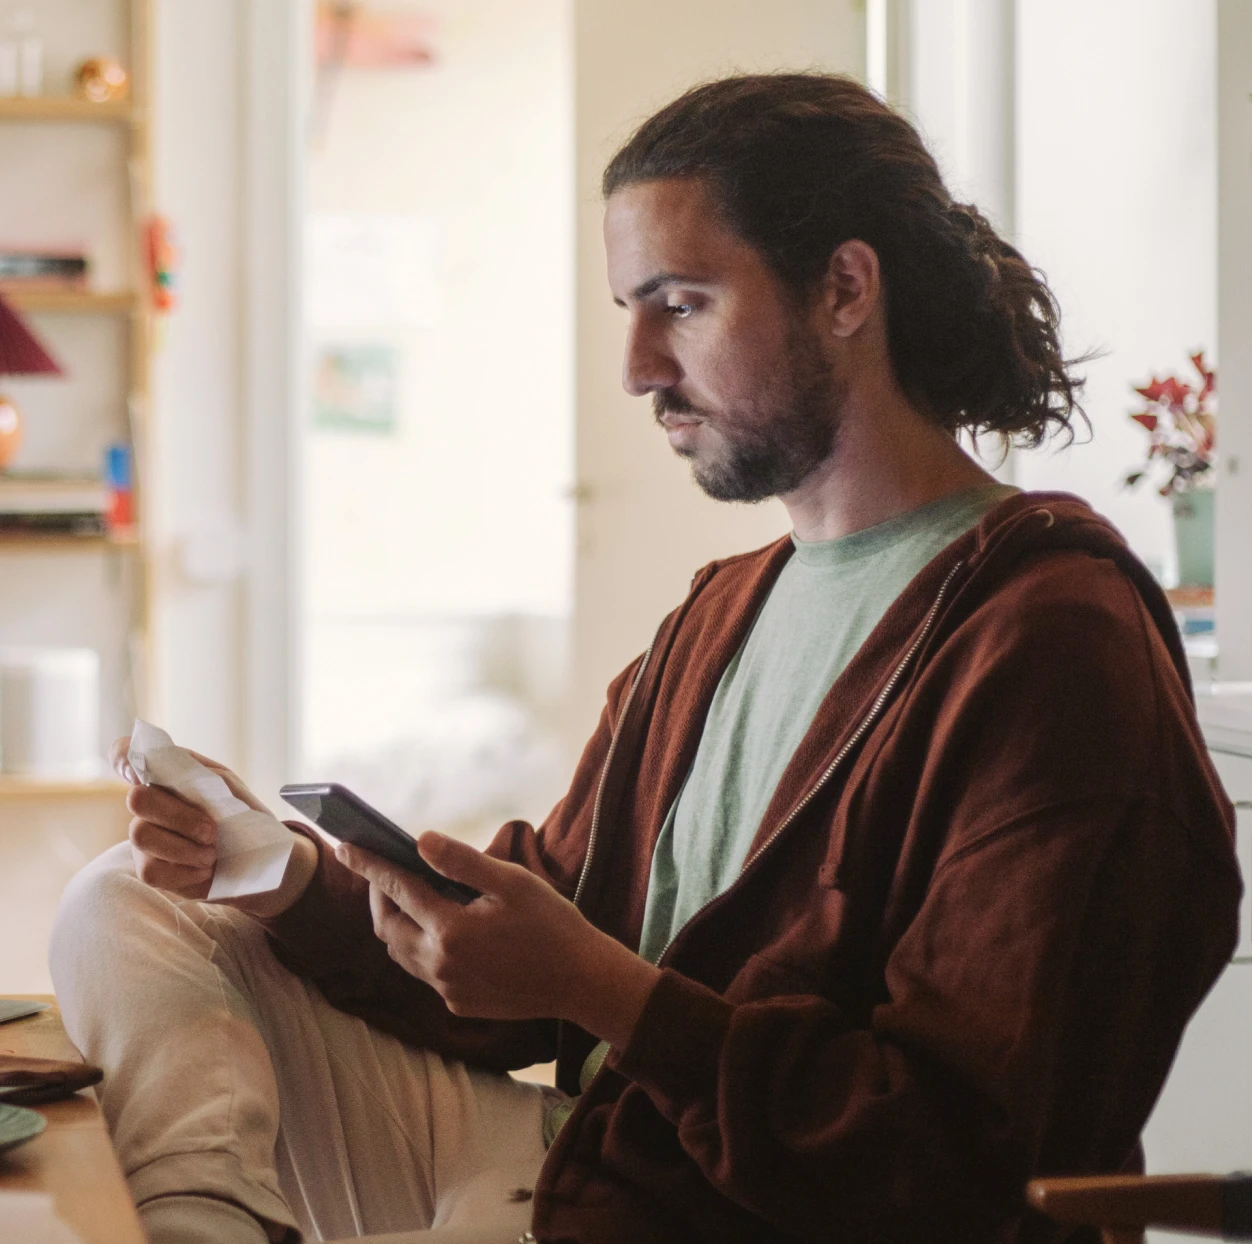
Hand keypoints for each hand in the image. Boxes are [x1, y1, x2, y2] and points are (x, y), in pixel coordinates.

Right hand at [109, 736, 316, 915]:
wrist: (260, 859)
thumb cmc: (243, 816)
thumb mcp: (230, 790)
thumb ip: (202, 776)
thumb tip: (176, 770)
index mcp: (169, 776)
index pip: (126, 754)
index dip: (122, 757)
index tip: (139, 773)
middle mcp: (150, 803)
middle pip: (137, 799)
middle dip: (178, 816)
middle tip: (211, 831)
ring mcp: (145, 836)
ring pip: (141, 836)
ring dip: (185, 847)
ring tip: (213, 853)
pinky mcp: (150, 868)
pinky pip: (150, 870)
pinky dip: (183, 871)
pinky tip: (205, 869)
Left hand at [336, 832, 660, 1046]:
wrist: (581, 981)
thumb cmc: (552, 924)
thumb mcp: (512, 882)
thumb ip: (462, 862)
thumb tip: (421, 841)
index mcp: (450, 929)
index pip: (397, 888)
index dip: (369, 864)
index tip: (347, 845)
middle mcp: (439, 964)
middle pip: (386, 927)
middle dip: (378, 895)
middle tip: (382, 871)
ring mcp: (446, 988)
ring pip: (399, 953)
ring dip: (395, 923)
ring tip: (407, 897)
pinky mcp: (457, 1003)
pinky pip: (423, 972)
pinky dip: (420, 946)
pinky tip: (442, 930)